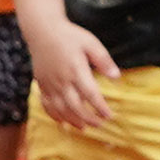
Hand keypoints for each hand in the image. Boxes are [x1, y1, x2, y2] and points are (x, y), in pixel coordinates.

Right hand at [26, 16, 120, 134]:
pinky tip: (63, 121)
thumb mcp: (91, 43)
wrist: (42, 31)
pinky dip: (54, 115)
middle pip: (75, 106)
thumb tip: (117, 78)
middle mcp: (62, 80)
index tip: (109, 116)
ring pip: (60, 109)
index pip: (90, 94)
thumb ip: (104, 61)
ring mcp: (50, 84)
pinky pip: (46, 105)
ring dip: (72, 120)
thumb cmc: (70, 36)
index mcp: (76, 70)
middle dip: (88, 118)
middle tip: (99, 125)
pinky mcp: (42, 85)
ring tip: (83, 127)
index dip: (100, 107)